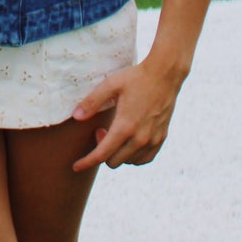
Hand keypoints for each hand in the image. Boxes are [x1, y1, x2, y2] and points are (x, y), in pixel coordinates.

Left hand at [71, 55, 183, 171]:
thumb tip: (76, 116)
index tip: (76, 166)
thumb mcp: (110, 85)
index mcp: (125, 126)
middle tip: (101, 130)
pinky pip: (144, 159)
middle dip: (102, 151)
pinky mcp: (161, 138)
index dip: (86, 162)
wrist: (165, 75)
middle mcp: (140, 138)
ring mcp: (152, 140)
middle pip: (113, 161)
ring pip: (128, 161)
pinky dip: (133, 156)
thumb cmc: (136, 78)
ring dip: (117, 153)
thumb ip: (92, 102)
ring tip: (115, 133)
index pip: (102, 154)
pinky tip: (129, 143)